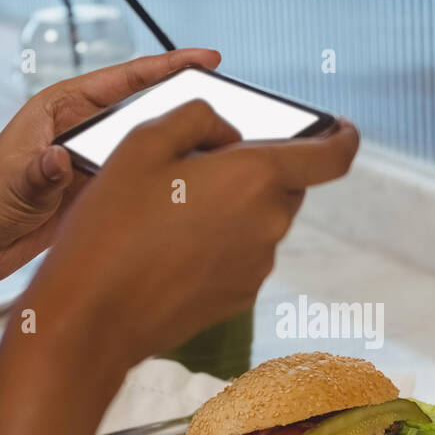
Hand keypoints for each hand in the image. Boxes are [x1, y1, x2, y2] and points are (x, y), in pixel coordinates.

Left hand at [0, 49, 221, 367]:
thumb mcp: (10, 186)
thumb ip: (37, 172)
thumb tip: (59, 160)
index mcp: (59, 109)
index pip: (124, 79)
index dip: (168, 66)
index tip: (208, 59)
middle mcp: (80, 129)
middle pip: (144, 110)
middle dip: (186, 106)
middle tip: (231, 112)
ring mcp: (91, 162)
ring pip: (147, 147)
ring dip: (180, 148)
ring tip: (222, 152)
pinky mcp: (95, 194)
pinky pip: (139, 180)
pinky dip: (165, 182)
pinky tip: (194, 188)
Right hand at [0, 100, 359, 434]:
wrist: (92, 316)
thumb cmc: (112, 225)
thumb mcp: (143, 142)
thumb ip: (200, 118)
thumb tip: (229, 134)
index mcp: (256, 177)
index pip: (333, 156)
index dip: (342, 137)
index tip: (340, 128)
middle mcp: (270, 223)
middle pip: (284, 184)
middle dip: (253, 170)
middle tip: (194, 170)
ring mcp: (258, 265)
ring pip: (260, 219)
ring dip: (231, 208)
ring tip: (168, 214)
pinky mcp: (241, 295)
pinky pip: (241, 254)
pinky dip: (218, 243)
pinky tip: (169, 248)